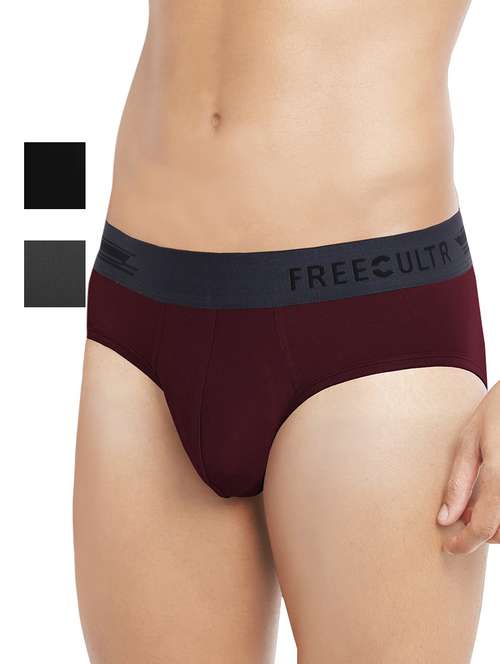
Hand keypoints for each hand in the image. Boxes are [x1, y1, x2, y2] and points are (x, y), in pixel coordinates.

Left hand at [437, 380, 499, 554]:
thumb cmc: (496, 413)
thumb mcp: (469, 442)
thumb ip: (459, 483)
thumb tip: (445, 519)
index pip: (484, 527)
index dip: (465, 543)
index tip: (450, 546)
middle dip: (481, 532)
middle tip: (463, 512)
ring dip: (496, 524)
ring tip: (479, 500)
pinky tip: (495, 490)